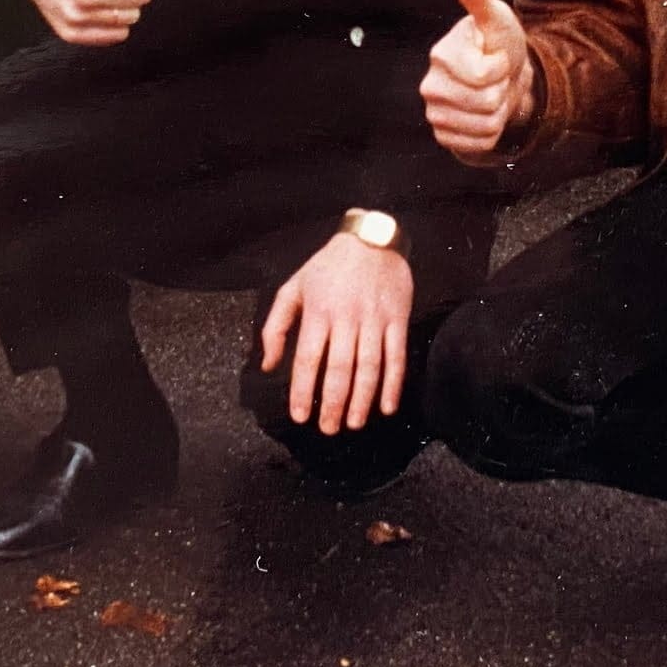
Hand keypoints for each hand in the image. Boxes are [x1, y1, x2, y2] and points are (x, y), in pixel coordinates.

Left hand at [259, 233, 413, 434]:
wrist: (372, 238)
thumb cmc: (328, 266)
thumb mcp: (294, 287)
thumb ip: (276, 326)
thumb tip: (268, 365)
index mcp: (318, 311)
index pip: (308, 358)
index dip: (303, 390)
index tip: (300, 416)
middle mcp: (346, 317)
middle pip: (339, 368)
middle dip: (333, 403)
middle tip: (328, 428)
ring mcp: (374, 318)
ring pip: (369, 367)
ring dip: (362, 400)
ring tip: (354, 423)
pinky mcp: (398, 318)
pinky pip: (397, 356)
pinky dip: (393, 384)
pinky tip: (387, 407)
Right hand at [419, 0, 533, 154]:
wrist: (502, 77)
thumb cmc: (498, 43)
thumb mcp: (495, 18)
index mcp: (441, 56)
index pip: (483, 75)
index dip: (502, 67)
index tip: (497, 56)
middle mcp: (430, 86)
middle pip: (487, 102)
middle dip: (503, 90)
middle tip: (497, 78)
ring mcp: (435, 114)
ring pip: (486, 126)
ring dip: (500, 112)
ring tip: (493, 94)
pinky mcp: (445, 137)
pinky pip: (481, 145)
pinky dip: (492, 133)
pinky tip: (485, 114)